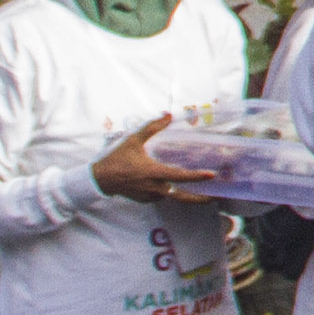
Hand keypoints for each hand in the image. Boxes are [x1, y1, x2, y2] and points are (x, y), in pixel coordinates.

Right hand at [91, 118, 207, 203]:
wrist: (98, 179)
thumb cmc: (116, 159)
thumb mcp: (133, 140)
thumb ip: (151, 127)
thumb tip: (167, 115)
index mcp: (153, 172)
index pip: (179, 176)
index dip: (196, 176)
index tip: (211, 176)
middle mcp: (153, 187)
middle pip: (180, 196)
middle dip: (198, 199)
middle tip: (215, 198)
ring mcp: (148, 195)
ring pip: (171, 196)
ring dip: (184, 194)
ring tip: (201, 191)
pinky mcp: (143, 199)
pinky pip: (160, 196)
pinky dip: (169, 193)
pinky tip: (175, 187)